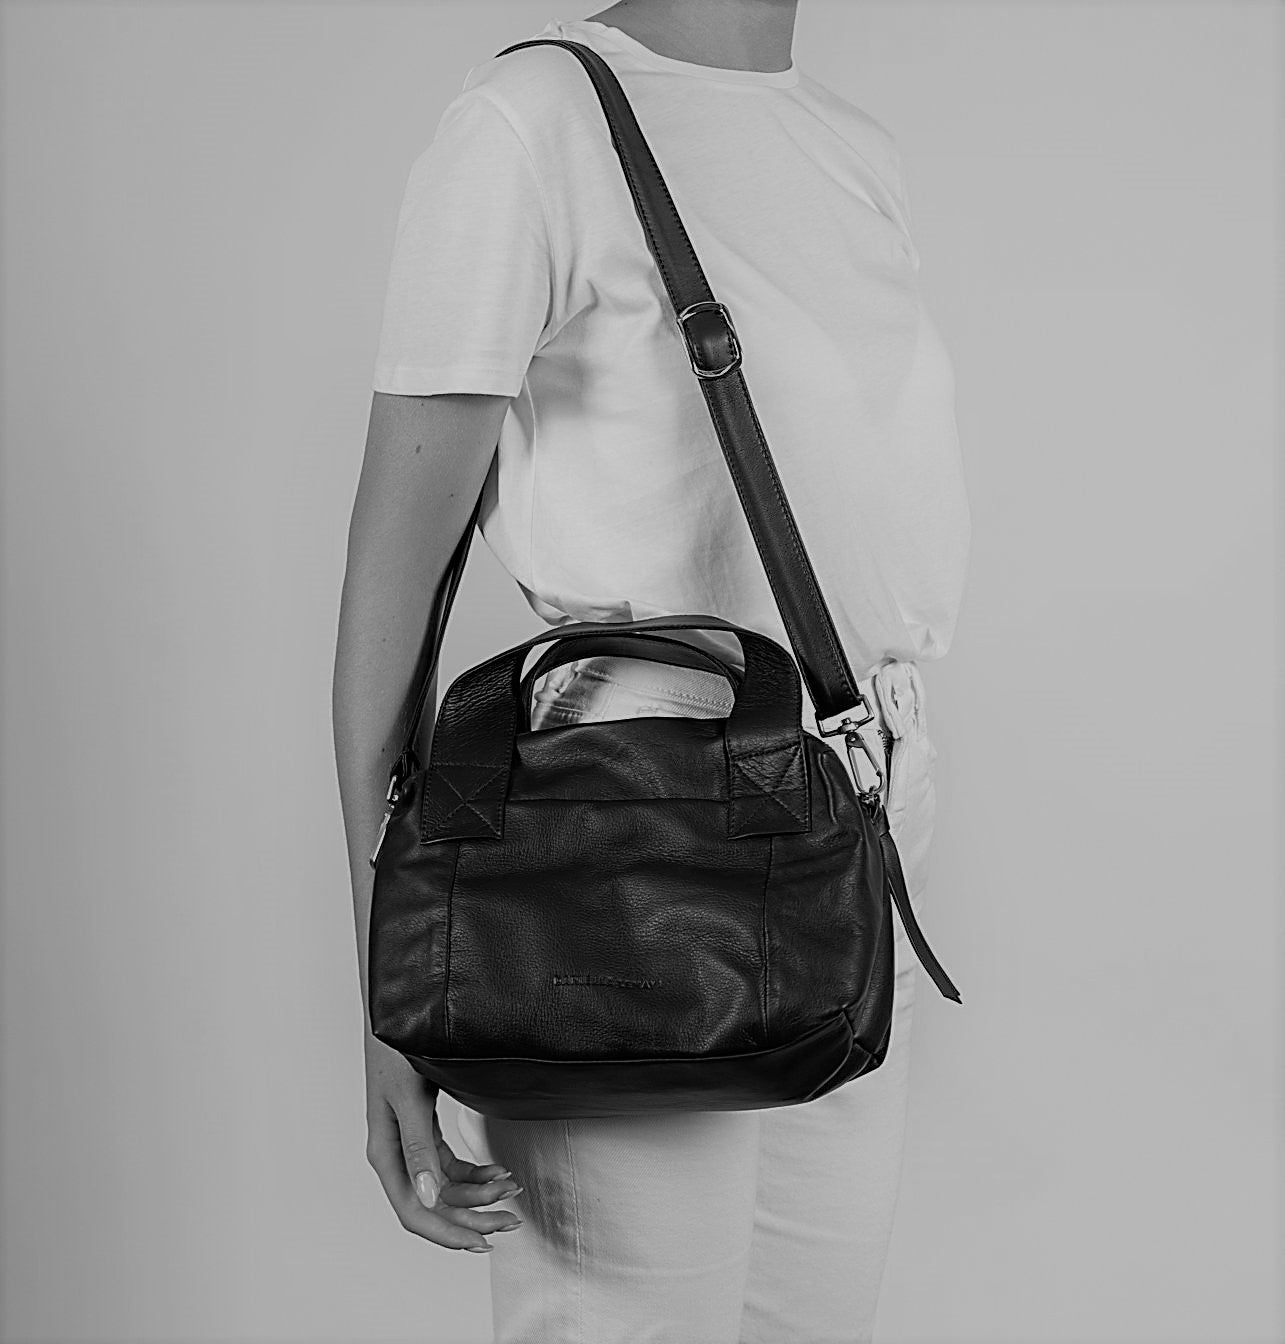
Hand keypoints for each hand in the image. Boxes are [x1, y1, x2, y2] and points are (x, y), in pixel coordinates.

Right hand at [364, 1033, 523, 1251]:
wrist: (397, 1012)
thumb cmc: (396, 1048)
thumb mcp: (409, 1098)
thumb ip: (418, 1146)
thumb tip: (427, 1196)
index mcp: (387, 1153)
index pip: (415, 1211)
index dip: (447, 1232)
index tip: (480, 1241)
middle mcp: (397, 1153)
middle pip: (434, 1204)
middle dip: (473, 1215)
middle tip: (511, 1218)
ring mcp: (410, 1141)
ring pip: (445, 1186)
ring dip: (478, 1193)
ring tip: (511, 1189)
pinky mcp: (423, 1127)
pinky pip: (448, 1163)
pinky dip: (473, 1171)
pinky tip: (496, 1171)